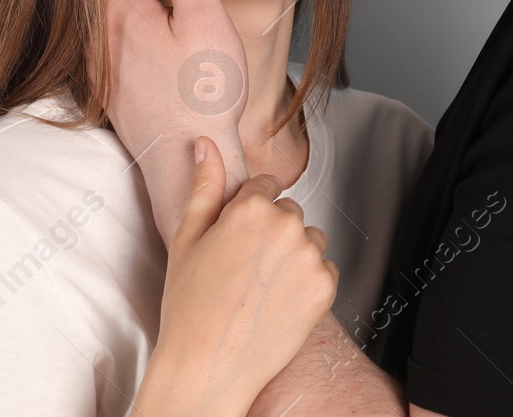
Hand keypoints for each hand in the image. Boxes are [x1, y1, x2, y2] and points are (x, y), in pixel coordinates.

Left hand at [91, 0, 248, 245]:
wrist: (187, 160)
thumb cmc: (203, 94)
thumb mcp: (204, 17)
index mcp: (120, 11)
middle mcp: (98, 35)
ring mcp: (99, 63)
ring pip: (91, 8)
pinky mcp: (107, 85)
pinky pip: (99, 35)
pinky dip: (106, 13)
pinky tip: (128, 12)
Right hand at [136, 138, 338, 416]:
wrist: (209, 366)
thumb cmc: (190, 306)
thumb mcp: (186, 239)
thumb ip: (204, 186)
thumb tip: (205, 146)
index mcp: (250, 208)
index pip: (265, 186)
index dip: (249, 212)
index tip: (238, 237)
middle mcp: (286, 226)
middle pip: (289, 212)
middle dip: (272, 231)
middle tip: (245, 268)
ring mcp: (309, 257)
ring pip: (309, 239)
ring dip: (294, 254)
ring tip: (262, 286)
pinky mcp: (326, 286)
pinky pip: (324, 269)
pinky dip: (307, 281)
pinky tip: (279, 300)